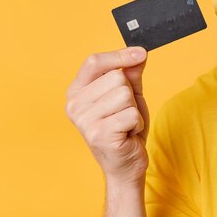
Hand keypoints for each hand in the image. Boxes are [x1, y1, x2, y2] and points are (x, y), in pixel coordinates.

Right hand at [65, 47, 149, 185]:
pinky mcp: (99, 135)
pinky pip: (131, 114)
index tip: (141, 53)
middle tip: (124, 113)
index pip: (94, 62)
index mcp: (77, 91)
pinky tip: (128, 134)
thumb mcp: (130, 96)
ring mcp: (84, 121)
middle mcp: (75, 105)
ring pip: (125, 95)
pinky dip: (137, 124)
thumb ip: (131, 73)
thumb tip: (139, 53)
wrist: (126, 164)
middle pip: (116, 78)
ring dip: (134, 111)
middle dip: (130, 95)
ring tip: (125, 124)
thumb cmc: (125, 128)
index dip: (120, 55)